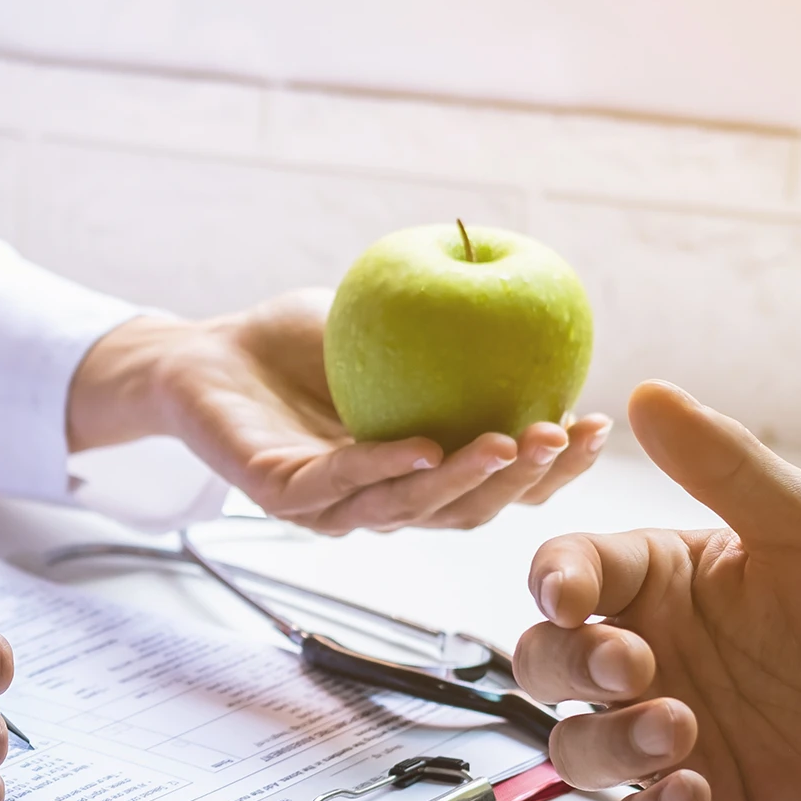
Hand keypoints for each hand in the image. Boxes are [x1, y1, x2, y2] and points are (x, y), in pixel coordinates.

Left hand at [67, 291, 607, 533]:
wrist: (204, 354)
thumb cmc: (298, 342)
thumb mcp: (390, 321)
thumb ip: (455, 322)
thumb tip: (537, 289)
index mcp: (416, 472)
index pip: (496, 484)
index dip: (551, 468)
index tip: (596, 426)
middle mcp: (380, 501)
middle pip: (467, 511)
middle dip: (526, 482)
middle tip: (564, 438)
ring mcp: (329, 506)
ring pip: (410, 510)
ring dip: (467, 481)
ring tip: (512, 442)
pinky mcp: (278, 494)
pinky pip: (338, 485)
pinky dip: (384, 467)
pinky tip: (425, 447)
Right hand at [513, 381, 800, 800]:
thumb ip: (725, 466)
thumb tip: (648, 392)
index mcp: (655, 585)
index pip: (564, 574)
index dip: (553, 585)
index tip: (570, 597)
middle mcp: (642, 661)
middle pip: (543, 666)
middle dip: (570, 669)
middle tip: (635, 670)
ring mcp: (661, 740)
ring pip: (575, 752)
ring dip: (609, 746)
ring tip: (681, 736)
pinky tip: (698, 796)